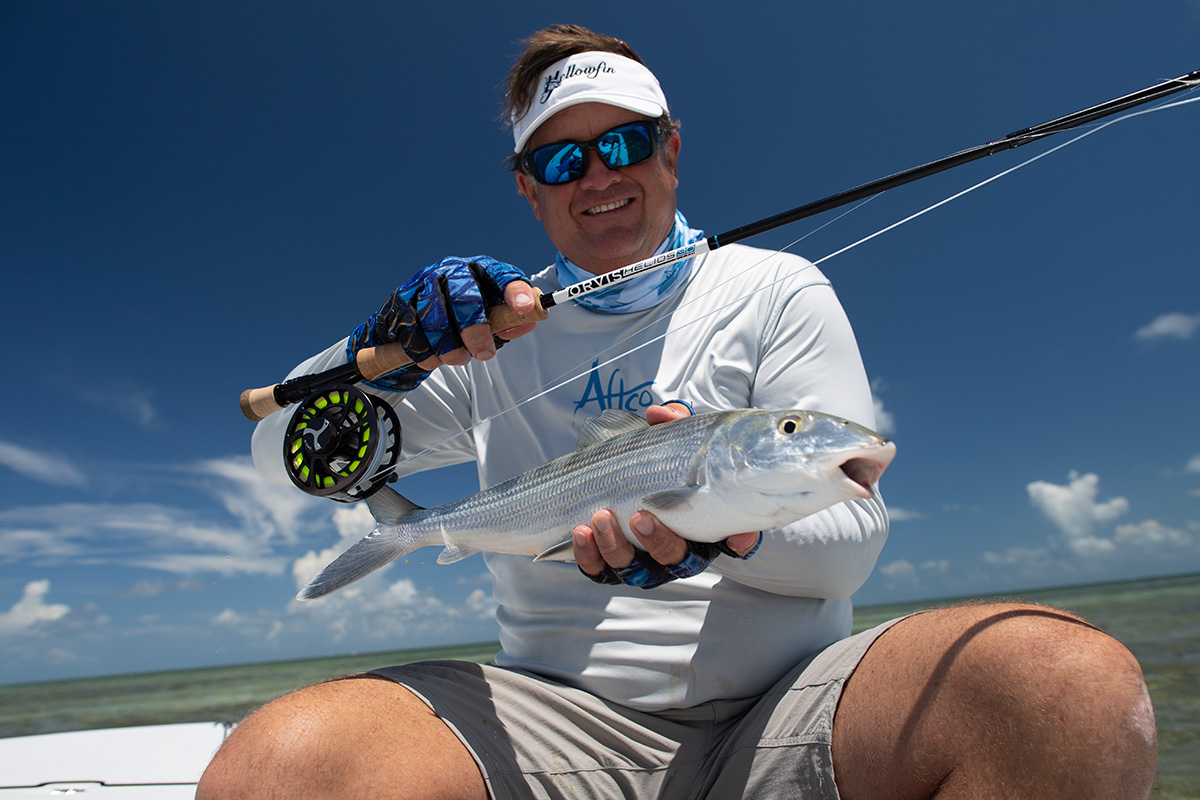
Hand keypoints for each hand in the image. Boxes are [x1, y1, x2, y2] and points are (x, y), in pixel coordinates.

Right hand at [347, 256, 534, 390]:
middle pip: (464, 295)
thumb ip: (509, 321)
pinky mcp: (401, 300)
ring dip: (449, 347)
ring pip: (435, 316)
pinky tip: (433, 360)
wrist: (413, 321)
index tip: (524, 308)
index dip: (514, 290)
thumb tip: (529, 321)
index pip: (501, 274)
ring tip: (458, 360)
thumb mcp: (489, 318)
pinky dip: (425, 352)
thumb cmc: (459, 317)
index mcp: (480, 270)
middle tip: (484, 354)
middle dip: (475, 330)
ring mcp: (423, 283)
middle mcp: (452, 270)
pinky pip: (412, 330)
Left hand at [574, 402, 761, 588]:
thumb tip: (658, 414)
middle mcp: (679, 547)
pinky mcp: (611, 561)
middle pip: (677, 559)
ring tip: (601, 515)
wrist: (623, 468)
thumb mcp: (673, 437)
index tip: (736, 540)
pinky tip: (582, 531)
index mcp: (706, 521)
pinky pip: (601, 570)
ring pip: (635, 568)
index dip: (740, 542)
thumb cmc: (662, 456)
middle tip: (641, 515)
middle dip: (659, 542)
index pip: (736, 539)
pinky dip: (590, 555)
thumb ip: (674, 424)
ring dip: (616, 546)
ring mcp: (644, 558)